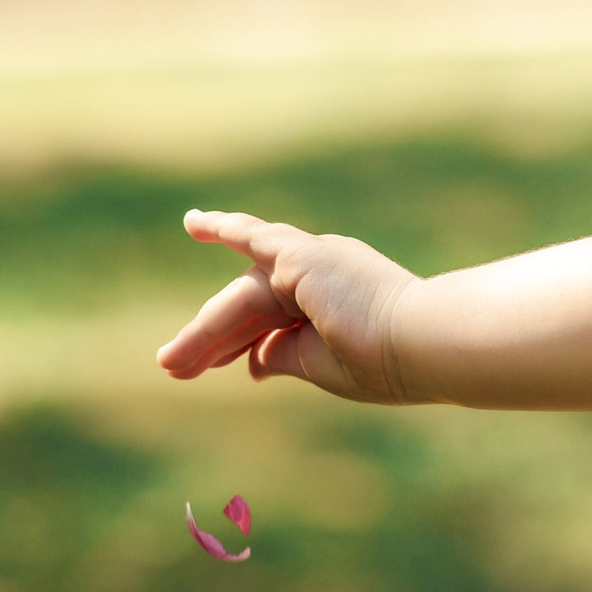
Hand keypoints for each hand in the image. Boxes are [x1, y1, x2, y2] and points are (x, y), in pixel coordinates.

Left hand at [156, 210, 423, 404]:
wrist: (421, 345)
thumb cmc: (386, 363)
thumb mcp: (322, 365)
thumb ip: (284, 354)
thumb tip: (252, 359)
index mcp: (337, 302)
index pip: (274, 321)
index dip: (240, 344)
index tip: (219, 366)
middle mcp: (326, 274)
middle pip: (251, 307)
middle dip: (212, 340)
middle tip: (171, 368)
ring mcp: (315, 262)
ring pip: (244, 297)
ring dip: (206, 330)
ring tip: (171, 364)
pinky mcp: (303, 256)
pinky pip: (253, 238)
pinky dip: (226, 227)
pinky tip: (196, 223)